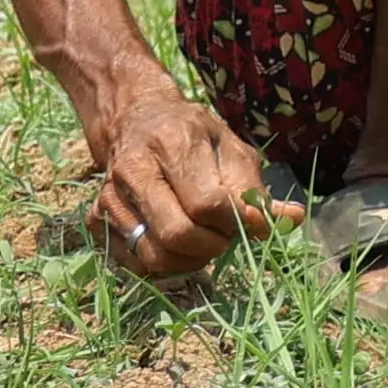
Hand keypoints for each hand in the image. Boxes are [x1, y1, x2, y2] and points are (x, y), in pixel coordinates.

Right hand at [94, 92, 284, 282]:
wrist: (134, 122)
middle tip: (225, 237)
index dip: (234, 223)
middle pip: (177, 234)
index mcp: (172, 143)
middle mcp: (134, 171)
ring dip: (189, 261)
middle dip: (212, 246)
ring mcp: (109, 198)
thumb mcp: (231, 148)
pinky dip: (163, 265)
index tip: (249, 223)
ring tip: (204, 242)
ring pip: (153, 256)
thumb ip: (256, 189)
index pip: (206, 203)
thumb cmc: (192, 135)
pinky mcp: (95, 221)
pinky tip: (178, 246)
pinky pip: (133, 264)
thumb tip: (292, 219)